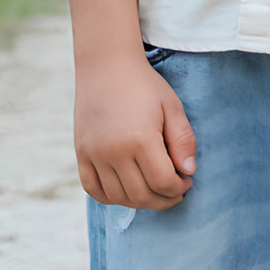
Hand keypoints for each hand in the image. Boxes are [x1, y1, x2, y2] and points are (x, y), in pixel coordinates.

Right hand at [75, 52, 195, 209]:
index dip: (179, 188)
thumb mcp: (172, 107)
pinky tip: (127, 190)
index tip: (186, 181)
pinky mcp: (81, 154)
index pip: (163, 182)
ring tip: (154, 191)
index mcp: (140, 139)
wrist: (106, 67)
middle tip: (174, 192)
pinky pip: (94, 190)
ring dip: (140, 202)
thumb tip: (188, 172)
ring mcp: (94, 154)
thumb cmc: (144, 85)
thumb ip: (183, 141)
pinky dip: (111, 197)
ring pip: (118, 197)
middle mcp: (113, 151)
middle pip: (141, 195)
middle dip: (163, 200)